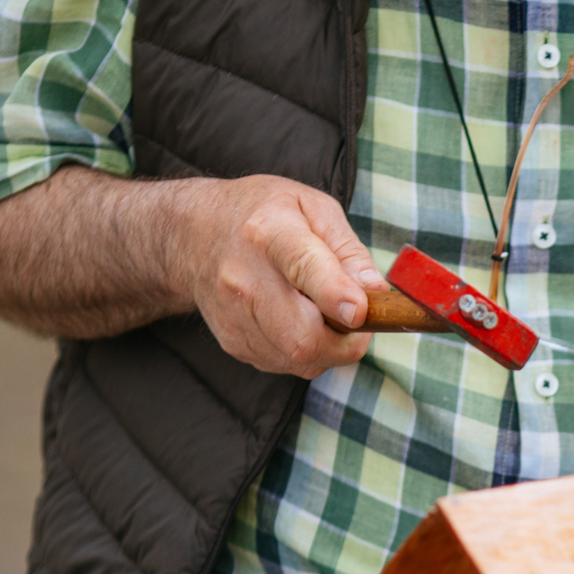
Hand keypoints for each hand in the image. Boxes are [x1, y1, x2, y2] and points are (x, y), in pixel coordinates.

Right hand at [182, 175, 384, 377]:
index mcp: (270, 233)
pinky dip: (307, 352)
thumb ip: (349, 250)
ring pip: (301, 359)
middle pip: (304, 336)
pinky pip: (287, 365)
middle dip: (346, 341)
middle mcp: (245, 278)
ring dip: (329, 348)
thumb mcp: (313, 209)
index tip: (359, 312)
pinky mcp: (233, 342)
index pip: (304, 269)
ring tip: (324, 313)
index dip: (335, 296)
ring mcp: (235, 316)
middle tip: (359, 321)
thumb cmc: (265, 216)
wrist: (195, 236)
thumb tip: (377, 292)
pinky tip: (299, 321)